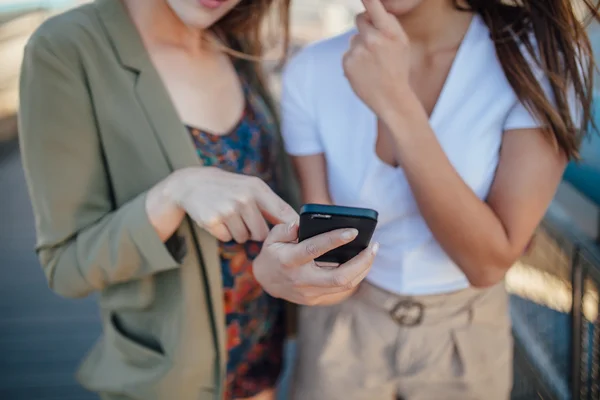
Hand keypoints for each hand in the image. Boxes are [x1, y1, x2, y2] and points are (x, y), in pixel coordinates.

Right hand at [149, 167, 297, 243]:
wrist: (193, 183)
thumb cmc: (230, 187)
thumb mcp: (251, 187)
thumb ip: (272, 205)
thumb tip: (296, 225)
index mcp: (257, 188)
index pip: (283, 212)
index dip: (293, 227)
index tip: (299, 236)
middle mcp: (244, 198)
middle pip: (262, 233)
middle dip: (255, 231)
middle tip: (244, 218)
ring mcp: (227, 210)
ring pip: (244, 238)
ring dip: (239, 232)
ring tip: (229, 215)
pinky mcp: (212, 221)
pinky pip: (228, 238)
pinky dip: (224, 233)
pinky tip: (218, 218)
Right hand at [254, 222, 378, 305]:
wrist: (266, 282)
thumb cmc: (273, 253)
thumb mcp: (272, 237)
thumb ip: (285, 229)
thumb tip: (301, 224)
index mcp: (289, 260)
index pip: (314, 249)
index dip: (334, 240)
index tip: (353, 231)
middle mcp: (301, 279)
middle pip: (339, 277)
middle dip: (361, 262)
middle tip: (374, 246)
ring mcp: (309, 293)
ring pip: (344, 285)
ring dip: (362, 269)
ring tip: (372, 252)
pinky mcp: (315, 299)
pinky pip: (340, 289)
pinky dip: (354, 275)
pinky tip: (362, 263)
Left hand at [343, 0, 410, 116]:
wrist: (391, 98)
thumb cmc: (398, 68)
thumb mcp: (402, 43)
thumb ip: (389, 24)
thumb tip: (373, 10)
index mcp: (388, 32)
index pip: (374, 7)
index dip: (368, 0)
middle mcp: (372, 39)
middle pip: (359, 19)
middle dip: (365, 27)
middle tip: (375, 44)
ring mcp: (358, 51)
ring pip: (353, 39)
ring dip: (360, 47)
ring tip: (372, 65)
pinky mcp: (347, 62)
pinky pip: (348, 54)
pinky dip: (354, 61)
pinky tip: (364, 72)